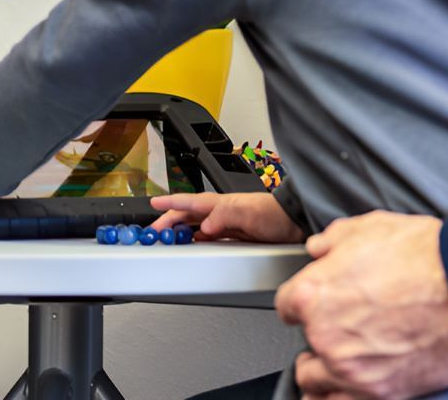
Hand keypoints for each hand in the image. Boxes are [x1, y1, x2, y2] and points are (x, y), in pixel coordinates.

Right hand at [149, 191, 305, 242]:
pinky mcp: (234, 236)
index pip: (189, 202)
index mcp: (220, 203)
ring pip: (195, 226)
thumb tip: (204, 227)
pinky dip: (194, 240)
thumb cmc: (275, 213)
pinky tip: (192, 245)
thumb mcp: (248, 211)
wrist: (295, 224)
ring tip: (166, 239)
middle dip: (168, 221)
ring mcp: (226, 224)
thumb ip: (224, 216)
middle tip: (153, 232)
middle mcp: (221, 212)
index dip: (170, 203)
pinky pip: (207, 237)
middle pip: (187, 215)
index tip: (153, 204)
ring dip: (179, 231)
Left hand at [274, 211, 447, 398]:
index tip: (311, 301)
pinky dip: (341, 396)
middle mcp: (326, 337)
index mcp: (313, 295)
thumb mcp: (369, 227)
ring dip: (322, 371)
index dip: (300, 299)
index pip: (285, 304)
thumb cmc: (424, 255)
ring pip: (314, 383)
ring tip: (337, 361)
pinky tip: (349, 386)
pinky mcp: (382, 393)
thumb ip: (333, 239)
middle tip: (338, 324)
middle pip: (303, 344)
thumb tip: (319, 248)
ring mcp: (352, 370)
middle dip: (317, 333)